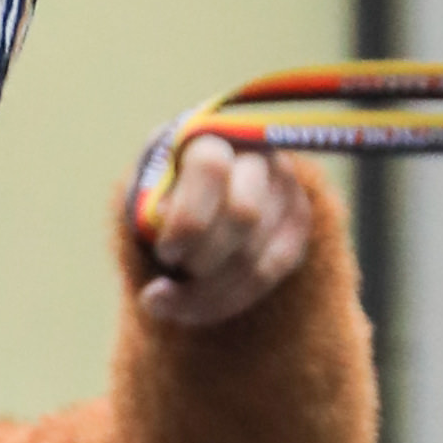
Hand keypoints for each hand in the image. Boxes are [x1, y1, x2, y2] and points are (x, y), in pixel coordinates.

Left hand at [135, 134, 320, 331]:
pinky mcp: (298, 224)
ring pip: (257, 256)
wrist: (196, 191)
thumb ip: (149, 202)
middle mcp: (259, 155)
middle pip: (244, 215)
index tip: (165, 252)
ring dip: (206, 291)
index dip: (188, 219)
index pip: (211, 168)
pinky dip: (224, 301)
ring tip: (169, 297)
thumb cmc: (162, 190)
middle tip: (173, 268)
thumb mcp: (144, 189)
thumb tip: (162, 218)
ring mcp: (286, 188)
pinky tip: (192, 308)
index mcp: (214, 134)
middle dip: (202, 258)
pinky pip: (267, 276)